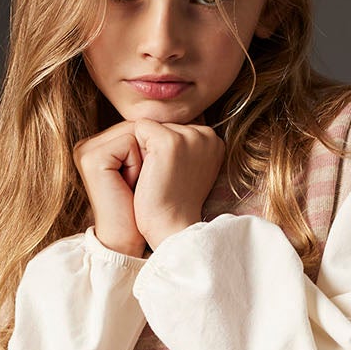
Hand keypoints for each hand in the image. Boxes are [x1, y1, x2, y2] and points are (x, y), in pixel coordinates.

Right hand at [73, 124, 148, 257]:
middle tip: (143, 184)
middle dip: (151, 154)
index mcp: (99, 144)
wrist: (130, 240)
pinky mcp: (91, 158)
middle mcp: (89, 144)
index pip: (138, 126)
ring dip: (147, 159)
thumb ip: (150, 139)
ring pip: (135, 131)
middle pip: (137, 126)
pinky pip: (129, 142)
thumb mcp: (148, 168)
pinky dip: (138, 164)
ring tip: (136, 185)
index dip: (154, 150)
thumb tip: (175, 114)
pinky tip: (128, 185)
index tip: (146, 180)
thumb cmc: (144, 209)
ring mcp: (86, 149)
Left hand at [129, 119, 224, 251]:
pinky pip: (139, 128)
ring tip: (158, 175)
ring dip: (146, 149)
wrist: (172, 226)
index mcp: (213, 140)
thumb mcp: (189, 167)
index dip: (165, 151)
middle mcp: (206, 134)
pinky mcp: (169, 142)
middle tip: (165, 178)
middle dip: (156, 148)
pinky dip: (136, 150)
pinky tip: (148, 172)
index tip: (174, 175)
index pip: (175, 127)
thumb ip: (185, 144)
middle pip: (164, 123)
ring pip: (151, 126)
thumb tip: (164, 126)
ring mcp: (189, 136)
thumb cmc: (176, 202)